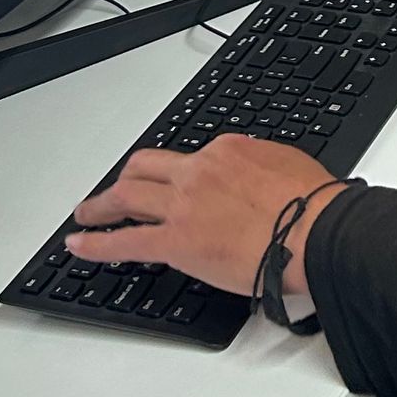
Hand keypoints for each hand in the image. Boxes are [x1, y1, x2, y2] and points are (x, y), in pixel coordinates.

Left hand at [67, 135, 347, 302]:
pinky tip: (79, 244)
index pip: (188, 160)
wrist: (317, 232)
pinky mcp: (176, 241)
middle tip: (112, 191)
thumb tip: (253, 173)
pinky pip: (124, 240)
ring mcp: (183, 206)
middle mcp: (197, 172)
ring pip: (126, 195)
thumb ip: (260, 164)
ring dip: (100, 204)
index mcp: (226, 152)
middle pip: (144, 168)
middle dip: (123, 178)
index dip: (176, 175)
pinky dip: (95, 242)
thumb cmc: (315, 206)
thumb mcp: (287, 165)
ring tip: (86, 215)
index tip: (174, 186)